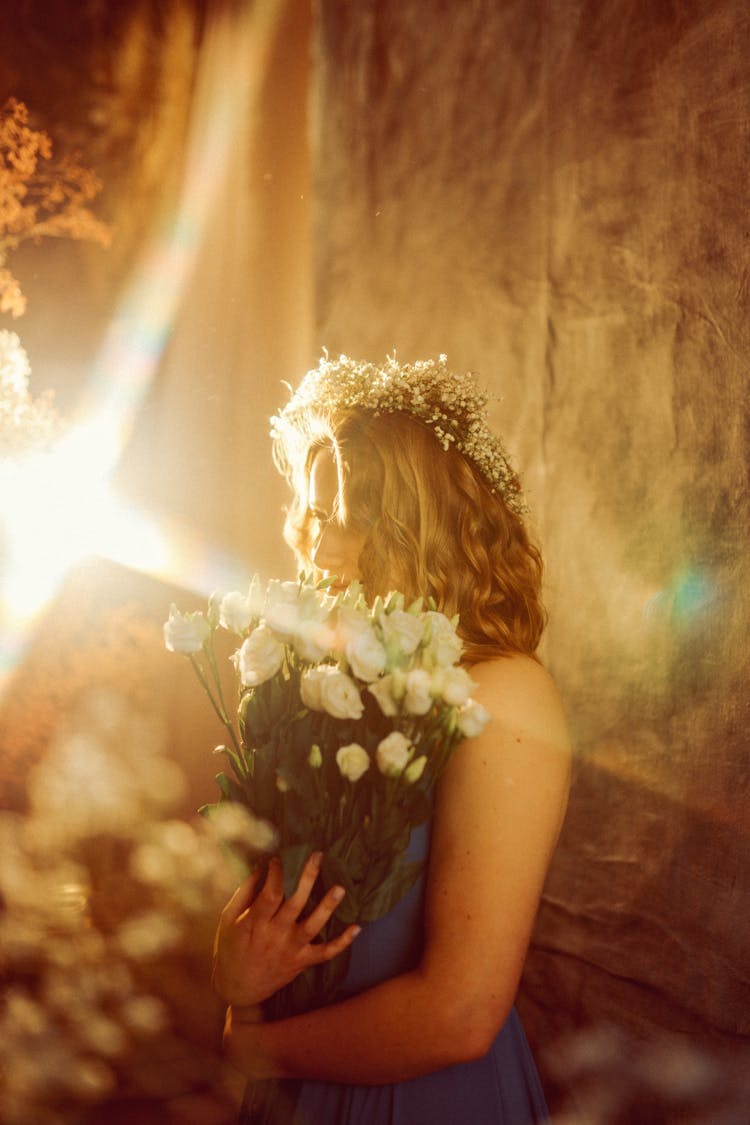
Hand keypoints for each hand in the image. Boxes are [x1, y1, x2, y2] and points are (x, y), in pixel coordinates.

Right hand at [212, 850, 360, 1006]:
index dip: (276, 873)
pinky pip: (325, 954)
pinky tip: (357, 928)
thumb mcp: (228, 919)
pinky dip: (342, 943)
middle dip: (307, 878)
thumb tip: (260, 865)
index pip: (270, 894)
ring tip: (340, 889)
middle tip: (318, 856)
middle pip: (295, 904)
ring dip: (327, 907)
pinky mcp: (302, 961)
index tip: (279, 858)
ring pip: (313, 927)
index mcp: (255, 923)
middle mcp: (275, 935)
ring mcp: (291, 949)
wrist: (238, 988)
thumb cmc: (230, 948)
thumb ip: (244, 892)